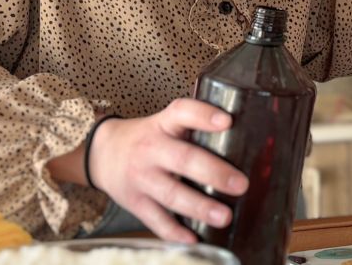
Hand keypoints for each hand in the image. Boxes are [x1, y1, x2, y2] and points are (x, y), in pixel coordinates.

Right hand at [88, 99, 248, 242]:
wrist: (104, 153)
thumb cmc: (149, 137)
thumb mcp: (167, 123)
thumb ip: (196, 128)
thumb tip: (247, 141)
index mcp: (164, 123)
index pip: (183, 112)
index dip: (204, 115)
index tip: (227, 121)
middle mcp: (151, 149)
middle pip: (183, 159)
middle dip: (213, 172)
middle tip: (240, 184)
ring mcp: (141, 177)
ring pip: (171, 194)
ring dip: (199, 207)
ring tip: (225, 216)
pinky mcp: (135, 202)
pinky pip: (156, 220)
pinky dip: (175, 232)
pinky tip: (195, 238)